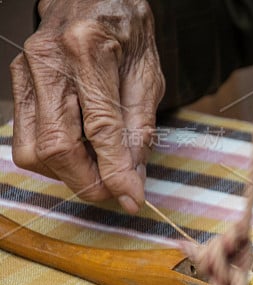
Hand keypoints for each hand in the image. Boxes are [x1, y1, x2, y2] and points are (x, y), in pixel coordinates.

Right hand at [10, 0, 164, 212]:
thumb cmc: (126, 30)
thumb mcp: (148, 76)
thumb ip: (139, 128)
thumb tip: (132, 179)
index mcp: (90, 51)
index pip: (101, 130)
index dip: (116, 172)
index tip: (131, 198)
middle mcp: (49, 60)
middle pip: (57, 147)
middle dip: (88, 181)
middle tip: (116, 189)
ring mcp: (26, 69)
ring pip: (34, 150)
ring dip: (69, 173)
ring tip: (100, 168)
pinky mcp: (17, 80)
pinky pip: (27, 137)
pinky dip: (55, 157)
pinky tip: (81, 150)